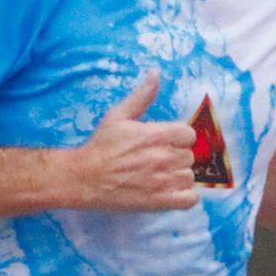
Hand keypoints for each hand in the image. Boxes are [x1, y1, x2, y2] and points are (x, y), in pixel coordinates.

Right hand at [65, 72, 197, 212]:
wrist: (85, 178)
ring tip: (161, 176)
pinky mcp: (161, 202)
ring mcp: (164, 181)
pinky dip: (184, 196)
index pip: (189, 134)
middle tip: (158, 159)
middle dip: (176, 156)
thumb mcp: (118, 115)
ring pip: (189, 176)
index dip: (178, 138)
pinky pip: (190, 199)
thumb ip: (142, 96)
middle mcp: (164, 157)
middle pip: (190, 156)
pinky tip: (170, 191)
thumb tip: (156, 73)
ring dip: (178, 176)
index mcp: (157, 134)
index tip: (165, 141)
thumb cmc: (101, 146)